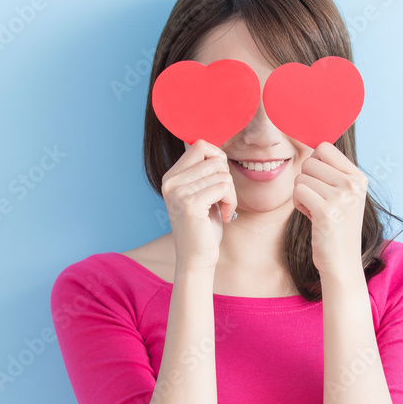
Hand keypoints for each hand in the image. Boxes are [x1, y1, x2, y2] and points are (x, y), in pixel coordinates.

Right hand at [161, 139, 236, 269]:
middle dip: (227, 178)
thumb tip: (215, 149)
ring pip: (222, 174)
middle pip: (215, 159)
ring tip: (223, 209)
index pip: (200, 145)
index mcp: (171, 176)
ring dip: (231, 193)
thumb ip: (203, 172)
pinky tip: (225, 216)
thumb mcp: (201, 194)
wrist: (196, 258)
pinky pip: (224, 188)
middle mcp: (171, 181)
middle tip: (224, 199)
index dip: (218, 160)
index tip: (219, 182)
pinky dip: (231, 202)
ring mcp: (179, 192)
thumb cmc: (203, 228)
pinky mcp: (190, 204)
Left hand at [292, 141, 368, 276]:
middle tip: (316, 199)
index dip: (314, 163)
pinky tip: (310, 216)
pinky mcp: (326, 212)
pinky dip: (298, 203)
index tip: (319, 183)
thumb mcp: (345, 196)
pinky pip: (298, 192)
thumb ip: (333, 173)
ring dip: (301, 194)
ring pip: (301, 177)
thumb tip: (313, 148)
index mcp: (359, 178)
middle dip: (306, 180)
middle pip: (310, 161)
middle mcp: (353, 185)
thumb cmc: (337, 228)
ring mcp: (341, 198)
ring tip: (315, 209)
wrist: (342, 262)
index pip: (325, 147)